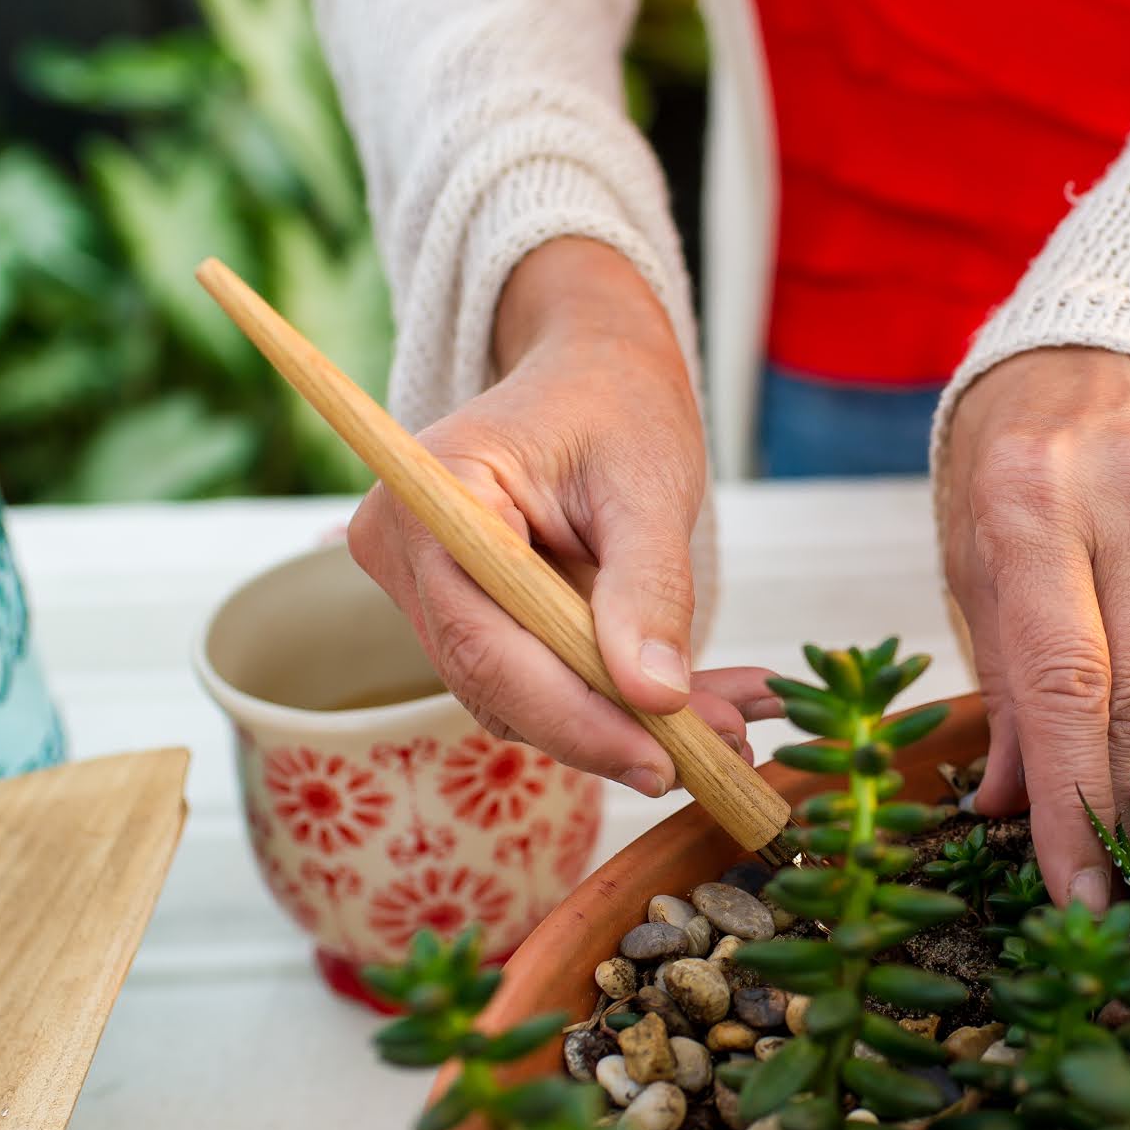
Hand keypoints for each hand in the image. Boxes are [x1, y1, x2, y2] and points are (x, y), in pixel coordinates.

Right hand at [349, 238, 780, 795]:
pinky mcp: (462, 613)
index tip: (662, 760)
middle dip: (611, 727)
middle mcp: (403, 550)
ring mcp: (424, 587)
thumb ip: (650, 589)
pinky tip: (689, 701)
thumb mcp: (649, 485)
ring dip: (622, 720)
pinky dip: (611, 698)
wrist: (592, 368)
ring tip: (725, 722)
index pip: (486, 641)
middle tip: (719, 753)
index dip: (574, 716)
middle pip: (496, 682)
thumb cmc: (616, 402)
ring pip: (518, 694)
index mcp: (431, 496)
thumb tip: (655, 696)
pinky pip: (532, 678)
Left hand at [940, 349, 1129, 909]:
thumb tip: (1007, 805)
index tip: (1083, 893)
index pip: (1061, 681)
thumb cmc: (1020, 459)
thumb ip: (999, 676)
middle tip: (1125, 882)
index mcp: (1028, 498)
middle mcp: (1127, 484)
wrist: (1112, 332)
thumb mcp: (978, 551)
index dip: (1074, 800)